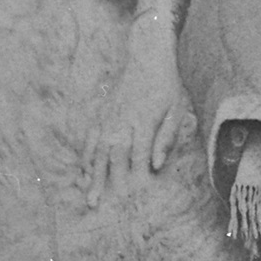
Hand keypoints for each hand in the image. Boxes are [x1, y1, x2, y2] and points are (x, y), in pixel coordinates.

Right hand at [80, 19, 191, 205]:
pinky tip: (83, 172)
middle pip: (111, 155)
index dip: (134, 175)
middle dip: (104, 181)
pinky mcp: (102, 113)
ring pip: (97, 149)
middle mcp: (122, 119)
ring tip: (87, 194)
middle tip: (96, 205)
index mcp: (144, 119)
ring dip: (91, 173)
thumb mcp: (177, 107)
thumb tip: (156, 165)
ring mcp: (109, 116)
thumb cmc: (167, 84)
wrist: (148, 55)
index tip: (132, 196)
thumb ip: (166, 137)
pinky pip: (90, 138)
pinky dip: (85, 156)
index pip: (137, 153)